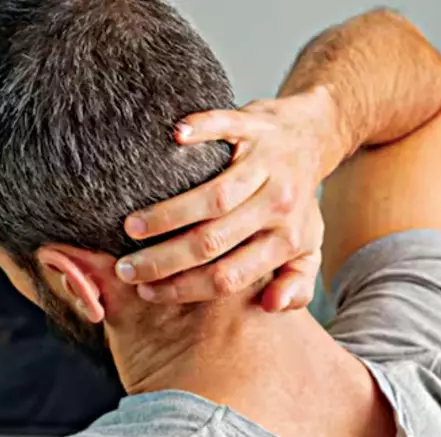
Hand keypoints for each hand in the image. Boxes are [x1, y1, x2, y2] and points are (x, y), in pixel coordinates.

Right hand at [115, 89, 344, 310]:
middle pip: (212, 241)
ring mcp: (267, 163)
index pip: (229, 276)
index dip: (184, 288)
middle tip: (126, 269)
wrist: (314, 136)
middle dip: (163, 260)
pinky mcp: (255, 125)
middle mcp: (279, 204)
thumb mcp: (307, 248)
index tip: (147, 293)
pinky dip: (201, 129)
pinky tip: (173, 137)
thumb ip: (296, 284)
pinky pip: (227, 127)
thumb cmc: (297, 200)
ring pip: (214, 196)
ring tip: (129, 227)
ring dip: (167, 214)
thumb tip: (271, 307)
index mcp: (288, 240)